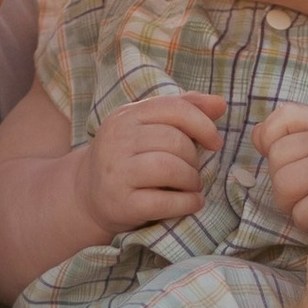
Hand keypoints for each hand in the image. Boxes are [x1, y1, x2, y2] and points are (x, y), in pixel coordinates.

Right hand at [72, 90, 223, 237]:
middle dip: (194, 158)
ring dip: (192, 180)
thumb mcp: (149, 127)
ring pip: (170, 168)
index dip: (202, 124)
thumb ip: (185, 110)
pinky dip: (187, 203)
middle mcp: (117, 140)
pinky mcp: (121, 203)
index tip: (214, 142)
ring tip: (192, 186)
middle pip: (174, 141)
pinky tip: (192, 203)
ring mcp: (116, 173)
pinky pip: (165, 201)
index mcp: (126, 116)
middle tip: (193, 170)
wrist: (88, 195)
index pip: (174, 108)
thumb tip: (219, 103)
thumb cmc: (130, 158)